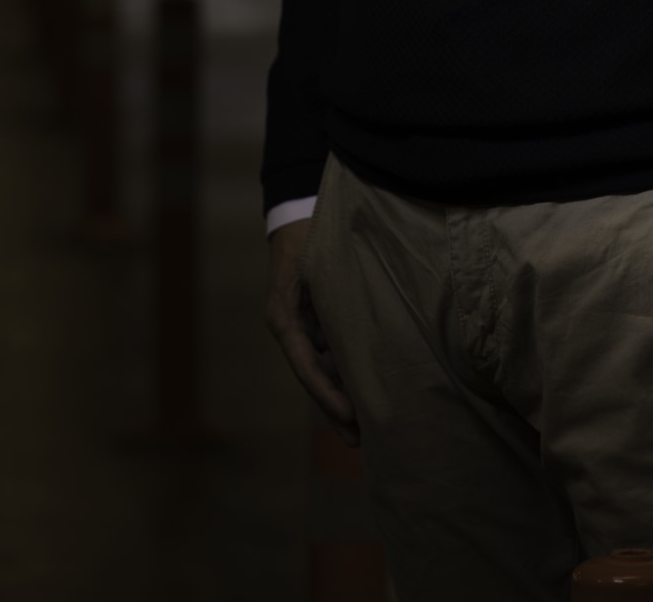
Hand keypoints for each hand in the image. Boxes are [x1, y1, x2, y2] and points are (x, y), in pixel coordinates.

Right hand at [265, 218, 361, 446]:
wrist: (297, 212)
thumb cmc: (310, 232)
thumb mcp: (319, 260)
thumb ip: (335, 293)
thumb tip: (362, 330)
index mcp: (284, 318)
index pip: (307, 367)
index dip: (328, 395)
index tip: (352, 417)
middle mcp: (289, 328)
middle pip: (314, 377)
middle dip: (336, 409)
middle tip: (361, 441)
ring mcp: (300, 326)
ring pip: (323, 370)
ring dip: (343, 395)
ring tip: (368, 426)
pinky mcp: (313, 321)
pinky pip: (328, 353)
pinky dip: (345, 372)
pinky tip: (366, 389)